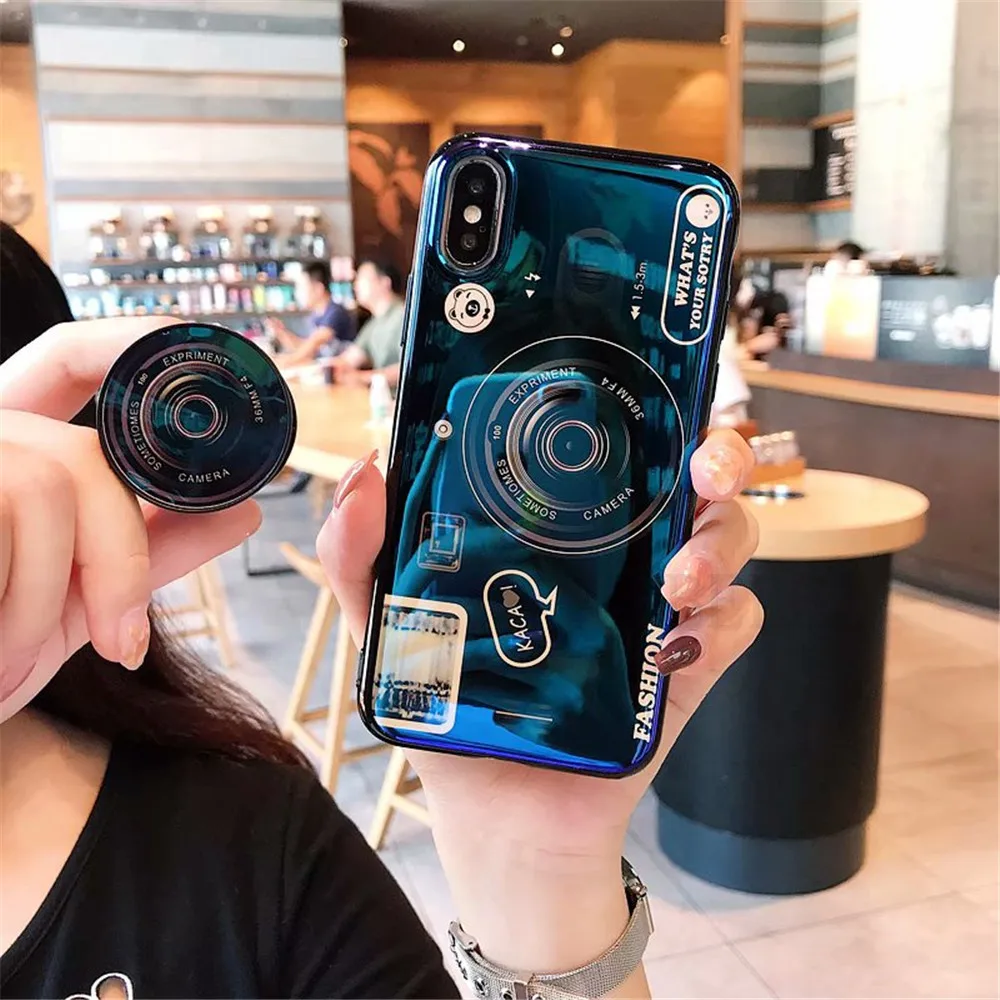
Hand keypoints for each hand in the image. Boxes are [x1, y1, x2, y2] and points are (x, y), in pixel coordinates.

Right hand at [0, 318, 260, 720]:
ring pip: (45, 489)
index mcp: (9, 446)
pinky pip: (9, 514)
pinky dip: (15, 611)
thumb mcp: (69, 602)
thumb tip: (242, 509)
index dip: (131, 342)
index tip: (200, 349)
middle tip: (121, 642)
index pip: (68, 359)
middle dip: (119, 558)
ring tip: (15, 660)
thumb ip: (148, 551)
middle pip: (79, 454)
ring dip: (50, 600)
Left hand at [317, 432, 761, 970]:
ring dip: (722, 542)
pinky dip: (724, 624)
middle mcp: (620, 550)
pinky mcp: (687, 665)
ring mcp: (660, 604)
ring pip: (732, 536)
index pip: (612, 443)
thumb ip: (361, 559)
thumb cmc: (450, 705)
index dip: (640, 405)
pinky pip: (737, 624)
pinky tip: (679, 645)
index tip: (634, 390)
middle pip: (695, 475)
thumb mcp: (391, 627)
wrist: (498, 813)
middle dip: (720, 454)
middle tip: (702, 470)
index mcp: (558, 526)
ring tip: (677, 582)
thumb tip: (366, 473)